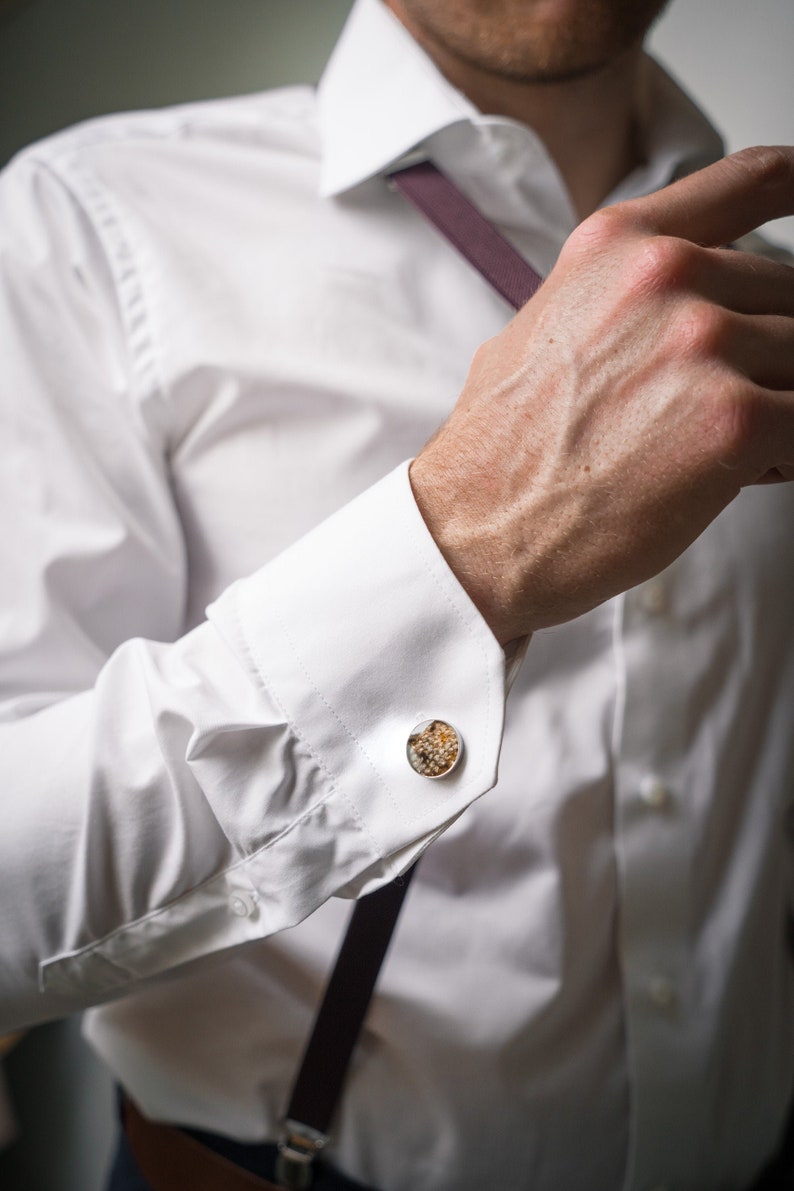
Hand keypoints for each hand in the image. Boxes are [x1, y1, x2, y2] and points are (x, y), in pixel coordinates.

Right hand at [410, 146, 793, 642]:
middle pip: (789, 293)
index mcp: (621, 245)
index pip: (755, 180)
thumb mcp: (546, 327)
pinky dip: (787, 456)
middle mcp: (666, 276)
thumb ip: (627, 296)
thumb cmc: (505, 449)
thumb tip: (689, 306)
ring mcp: (705, 343)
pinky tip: (741, 476)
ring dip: (781, 405)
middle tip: (718, 408)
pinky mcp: (736, 420)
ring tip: (718, 451)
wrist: (475, 530)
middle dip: (772, 354)